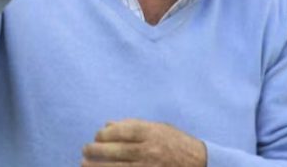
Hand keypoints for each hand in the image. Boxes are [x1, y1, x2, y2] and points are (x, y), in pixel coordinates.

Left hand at [82, 119, 206, 166]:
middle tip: (85, 150)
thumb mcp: (159, 128)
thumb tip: (107, 124)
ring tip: (84, 164)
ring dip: (97, 166)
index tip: (96, 136)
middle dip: (95, 150)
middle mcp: (150, 150)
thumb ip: (134, 125)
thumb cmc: (177, 143)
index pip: (120, 132)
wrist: (202, 163)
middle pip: (115, 150)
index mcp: (151, 133)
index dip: (104, 134)